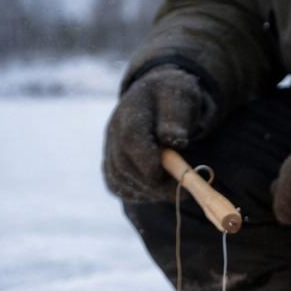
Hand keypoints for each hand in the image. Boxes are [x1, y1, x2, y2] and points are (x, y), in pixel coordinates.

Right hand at [103, 66, 215, 200]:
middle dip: (153, 184)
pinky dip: (137, 193)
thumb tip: (174, 140)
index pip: (131, 140)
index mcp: (131, 109)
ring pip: (119, 179)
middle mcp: (114, 130)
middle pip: (124, 165)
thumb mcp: (181, 98)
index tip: (173, 177)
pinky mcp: (110, 163)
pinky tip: (157, 191)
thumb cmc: (173, 98)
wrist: (158, 97)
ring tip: (172, 190)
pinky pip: (117, 186)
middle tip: (181, 191)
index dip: (149, 163)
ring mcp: (109, 148)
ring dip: (146, 191)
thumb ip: (176, 118)